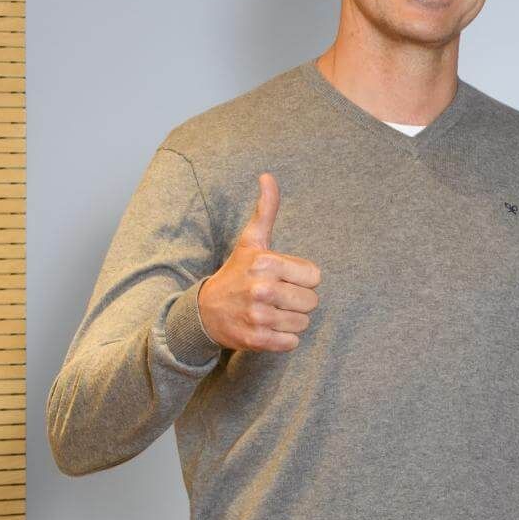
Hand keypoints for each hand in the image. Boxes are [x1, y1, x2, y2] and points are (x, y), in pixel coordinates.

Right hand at [196, 174, 321, 351]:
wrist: (204, 312)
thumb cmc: (236, 274)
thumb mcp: (251, 241)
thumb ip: (266, 211)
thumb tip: (267, 176)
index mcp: (265, 262)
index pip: (315, 276)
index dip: (302, 279)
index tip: (282, 278)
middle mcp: (262, 289)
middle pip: (312, 301)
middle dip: (298, 301)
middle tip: (276, 297)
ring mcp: (258, 316)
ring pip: (304, 323)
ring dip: (291, 320)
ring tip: (270, 312)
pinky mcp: (256, 340)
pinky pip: (292, 343)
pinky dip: (283, 339)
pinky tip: (266, 328)